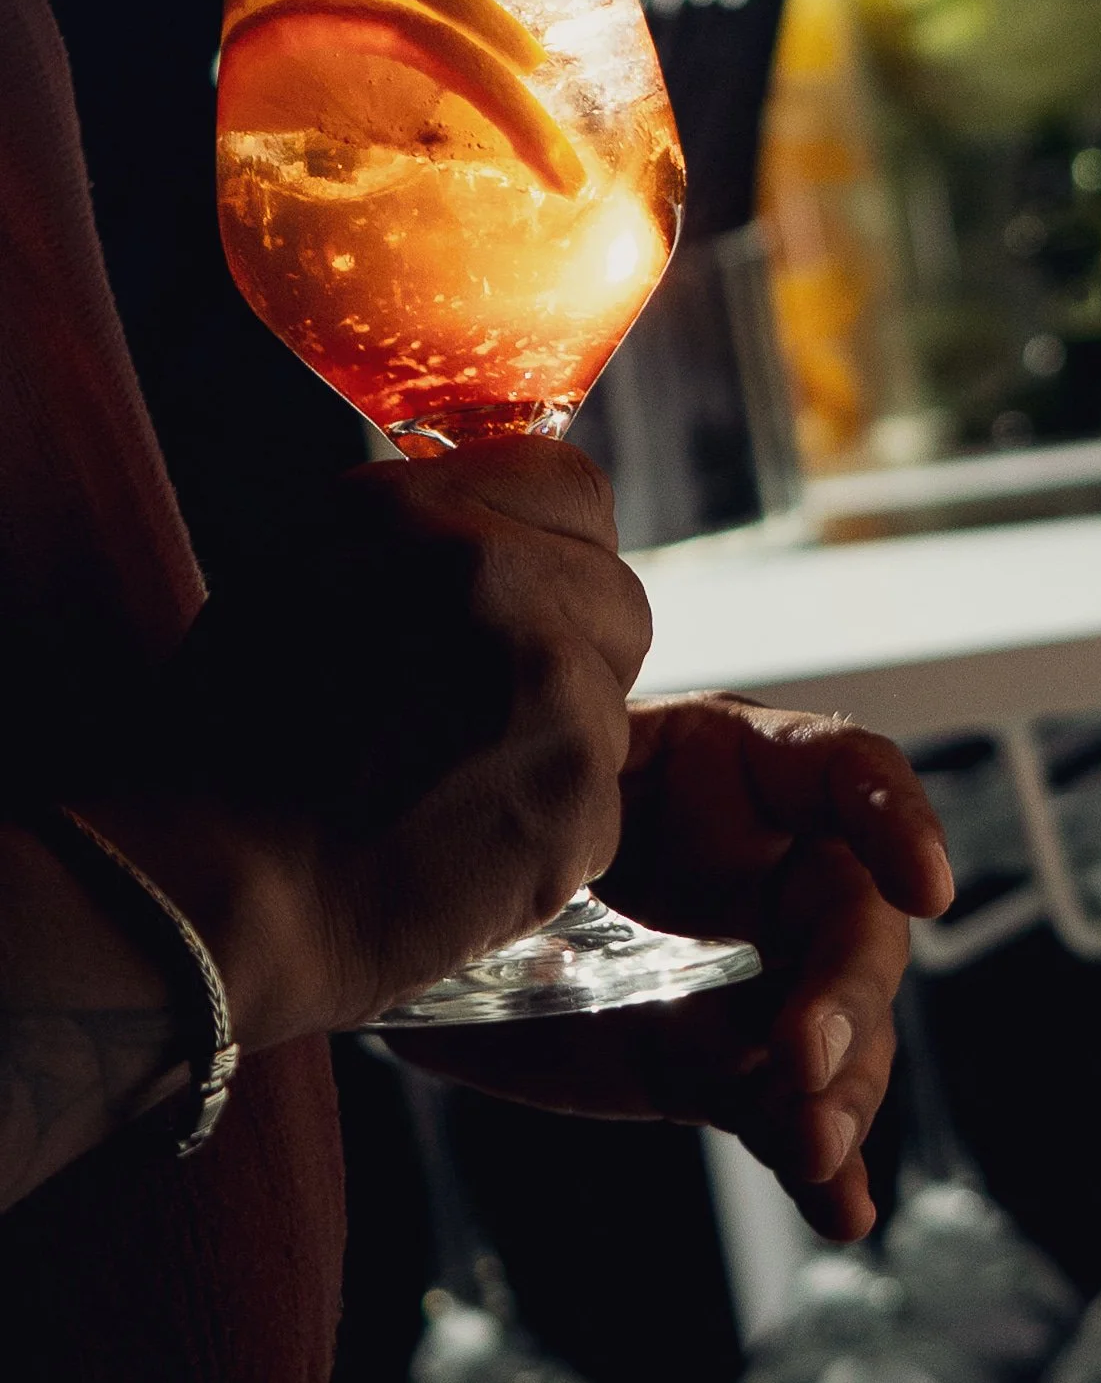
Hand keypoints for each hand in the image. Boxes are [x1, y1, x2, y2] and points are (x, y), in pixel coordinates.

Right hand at [72, 439, 649, 1043]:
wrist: (209, 895)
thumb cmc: (221, 744)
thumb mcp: (297, 578)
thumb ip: (413, 539)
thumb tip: (482, 527)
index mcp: (421, 515)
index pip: (567, 487)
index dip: (544, 543)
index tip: (515, 587)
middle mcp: (502, 585)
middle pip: (609, 594)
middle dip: (562, 643)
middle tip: (475, 703)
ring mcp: (560, 694)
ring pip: (606, 699)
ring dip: (551, 732)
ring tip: (447, 778)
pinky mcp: (584, 802)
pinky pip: (597, 796)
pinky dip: (544, 819)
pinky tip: (460, 836)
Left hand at [392, 698, 953, 1241]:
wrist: (422, 922)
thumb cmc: (480, 812)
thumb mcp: (529, 778)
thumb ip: (569, 791)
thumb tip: (564, 821)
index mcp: (738, 767)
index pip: (849, 775)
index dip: (900, 823)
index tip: (927, 890)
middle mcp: (773, 871)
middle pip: (856, 926)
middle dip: (846, 997)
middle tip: (800, 1058)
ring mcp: (758, 978)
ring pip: (842, 1037)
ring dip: (843, 1096)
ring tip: (812, 1150)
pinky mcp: (727, 1067)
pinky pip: (788, 1117)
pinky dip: (824, 1172)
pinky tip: (843, 1210)